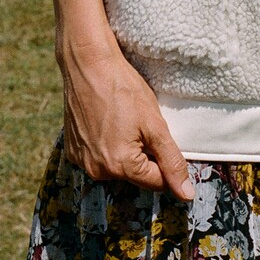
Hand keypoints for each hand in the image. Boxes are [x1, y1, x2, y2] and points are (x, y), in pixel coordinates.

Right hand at [57, 9, 193, 199]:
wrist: (88, 65)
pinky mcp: (72, 150)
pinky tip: (108, 122)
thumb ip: (172, 162)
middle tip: (141, 124)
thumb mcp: (155, 124)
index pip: (157, 182)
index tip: (162, 137)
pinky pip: (99, 157)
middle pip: (137, 175)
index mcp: (121, 166)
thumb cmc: (123, 89)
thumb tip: (187, 194)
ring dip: (126, 151)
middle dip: (145, 155)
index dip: (167, 161)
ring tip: (123, 121)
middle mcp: (98, 171)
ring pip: (118, 166)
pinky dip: (107, 145)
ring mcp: (82, 161)